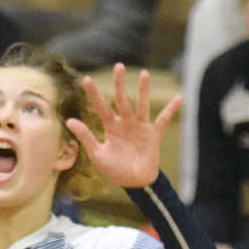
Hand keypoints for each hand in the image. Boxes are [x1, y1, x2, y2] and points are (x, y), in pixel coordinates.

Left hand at [65, 63, 181, 188]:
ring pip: (141, 104)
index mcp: (110, 126)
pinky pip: (163, 119)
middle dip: (119, 83)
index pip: (101, 106)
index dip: (94, 94)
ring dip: (143, 90)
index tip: (87, 79)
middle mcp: (125, 122)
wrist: (135, 182)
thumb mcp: (97, 154)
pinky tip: (179, 98)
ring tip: (144, 73)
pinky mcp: (153, 133)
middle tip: (118, 66)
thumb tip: (68, 120)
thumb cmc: (114, 169)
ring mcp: (140, 126)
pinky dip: (171, 110)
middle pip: (121, 99)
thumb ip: (85, 137)